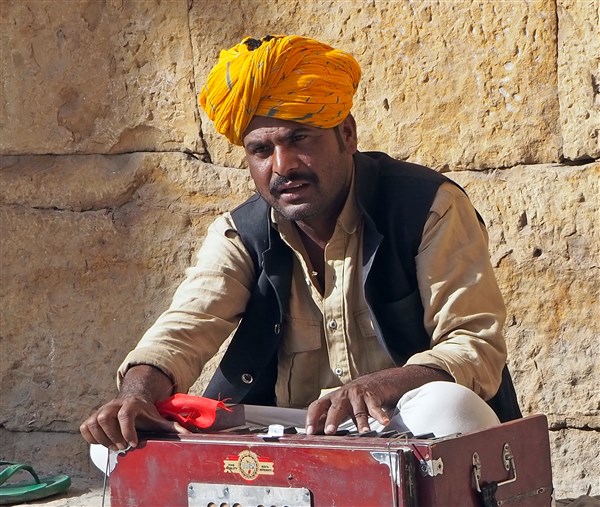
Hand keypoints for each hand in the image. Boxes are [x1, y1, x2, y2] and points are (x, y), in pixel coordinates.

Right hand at [80, 395, 190, 450]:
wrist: (132, 400)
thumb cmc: (146, 413)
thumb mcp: (158, 418)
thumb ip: (172, 427)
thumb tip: (190, 436)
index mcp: (132, 404)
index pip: (125, 414)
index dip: (127, 430)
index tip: (133, 444)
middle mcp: (114, 405)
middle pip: (105, 418)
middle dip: (113, 436)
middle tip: (122, 446)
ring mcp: (102, 410)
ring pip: (93, 423)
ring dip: (102, 438)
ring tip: (114, 446)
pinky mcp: (92, 417)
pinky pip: (85, 427)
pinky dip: (91, 437)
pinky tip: (103, 441)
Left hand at [305, 365, 453, 434]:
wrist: (376, 381)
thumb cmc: (354, 397)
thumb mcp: (339, 406)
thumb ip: (326, 417)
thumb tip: (312, 432)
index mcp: (332, 399)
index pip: (317, 406)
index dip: (312, 418)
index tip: (309, 432)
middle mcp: (343, 395)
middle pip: (336, 408)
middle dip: (332, 419)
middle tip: (329, 431)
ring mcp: (358, 395)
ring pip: (358, 410)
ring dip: (360, 421)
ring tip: (363, 431)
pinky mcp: (372, 396)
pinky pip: (376, 407)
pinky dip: (380, 415)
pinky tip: (384, 422)